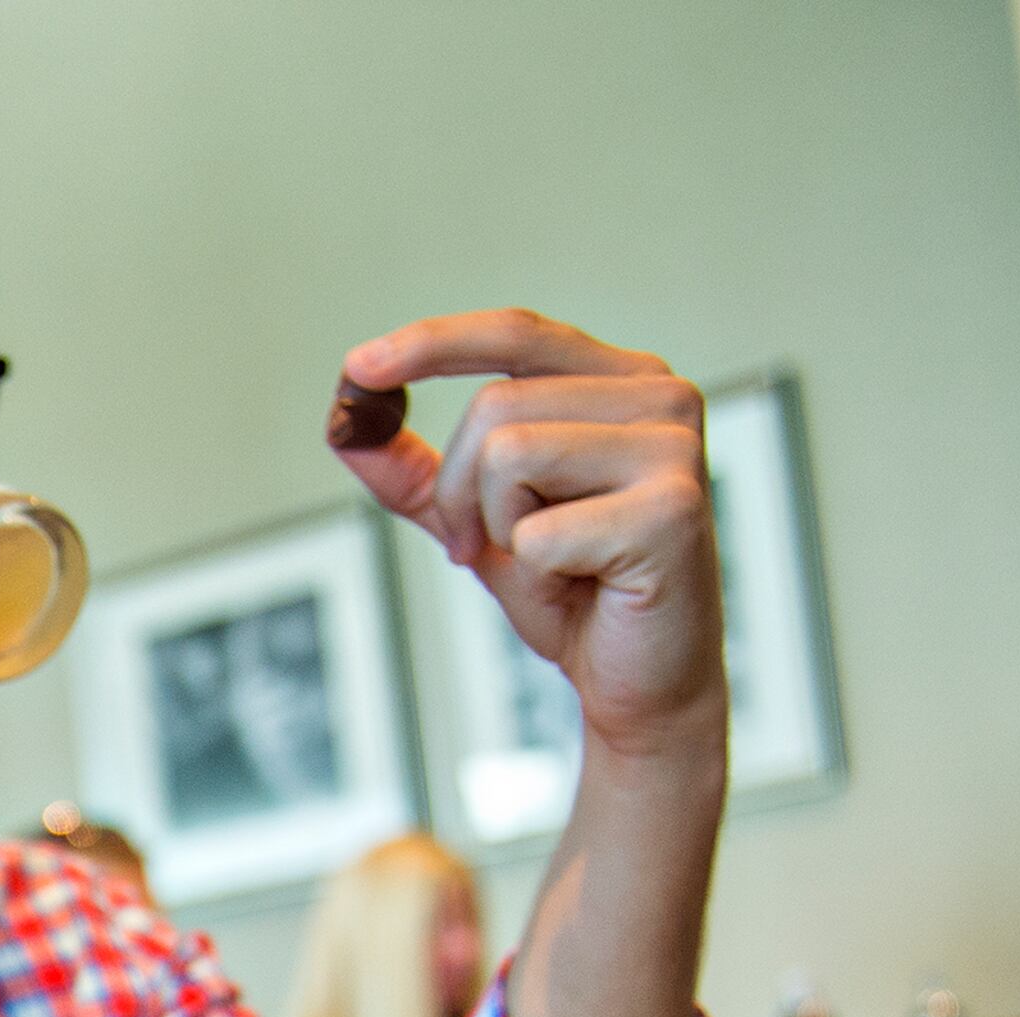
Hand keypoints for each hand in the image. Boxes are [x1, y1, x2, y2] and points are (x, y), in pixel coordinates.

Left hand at [334, 311, 724, 765]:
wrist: (640, 681)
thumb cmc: (575, 592)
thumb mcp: (479, 521)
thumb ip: (420, 475)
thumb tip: (346, 425)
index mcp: (623, 382)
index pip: (518, 333)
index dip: (433, 343)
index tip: (359, 367)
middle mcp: (661, 397)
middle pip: (492, 408)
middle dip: (458, 493)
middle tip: (486, 550)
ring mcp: (674, 449)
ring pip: (507, 456)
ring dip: (498, 531)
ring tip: (550, 566)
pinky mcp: (672, 511)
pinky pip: (537, 532)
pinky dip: (534, 575)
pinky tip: (582, 588)